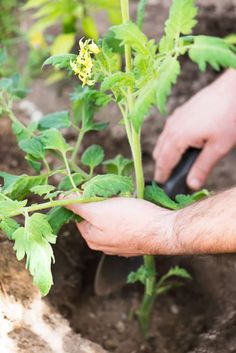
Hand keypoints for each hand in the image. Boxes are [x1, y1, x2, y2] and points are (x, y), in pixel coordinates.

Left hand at [65, 197, 177, 255]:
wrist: (164, 230)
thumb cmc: (132, 220)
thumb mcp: (99, 209)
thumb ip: (77, 205)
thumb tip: (60, 198)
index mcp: (92, 239)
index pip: (79, 215)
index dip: (84, 199)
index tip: (93, 189)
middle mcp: (104, 245)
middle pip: (95, 217)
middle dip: (101, 203)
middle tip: (112, 194)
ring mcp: (121, 244)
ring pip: (111, 219)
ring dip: (115, 207)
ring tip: (125, 200)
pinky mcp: (136, 239)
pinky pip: (125, 223)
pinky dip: (127, 213)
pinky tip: (135, 209)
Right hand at [153, 69, 235, 189]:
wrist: (232, 89)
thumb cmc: (228, 116)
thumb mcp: (218, 147)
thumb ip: (202, 167)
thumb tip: (192, 185)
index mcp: (177, 138)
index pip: (163, 162)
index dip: (161, 175)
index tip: (161, 185)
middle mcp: (171, 127)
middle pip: (159, 152)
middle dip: (161, 165)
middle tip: (169, 178)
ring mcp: (174, 118)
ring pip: (162, 141)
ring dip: (165, 153)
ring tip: (174, 164)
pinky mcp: (180, 112)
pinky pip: (168, 131)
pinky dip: (169, 141)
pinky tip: (181, 144)